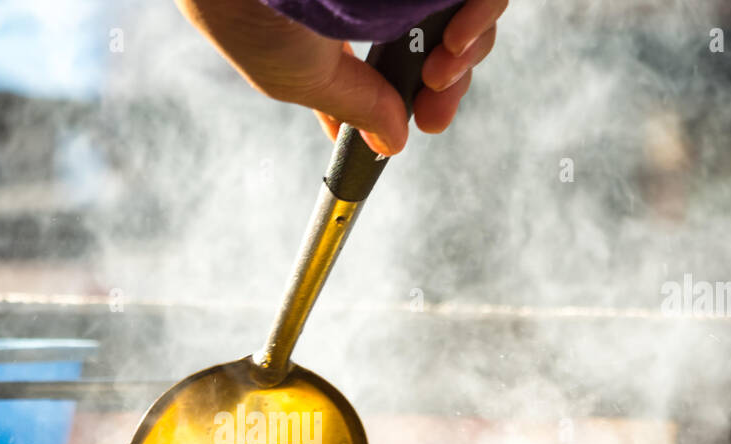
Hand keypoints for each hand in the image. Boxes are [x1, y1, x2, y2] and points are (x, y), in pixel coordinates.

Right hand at [176, 0, 506, 155]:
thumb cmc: (249, 15)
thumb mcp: (300, 79)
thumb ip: (354, 107)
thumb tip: (392, 142)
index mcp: (350, 23)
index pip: (409, 62)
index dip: (426, 96)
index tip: (424, 124)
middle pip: (448, 39)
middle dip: (451, 83)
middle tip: (434, 113)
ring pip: (471, 11)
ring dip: (469, 51)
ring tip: (440, 73)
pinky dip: (480, 12)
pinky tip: (455, 41)